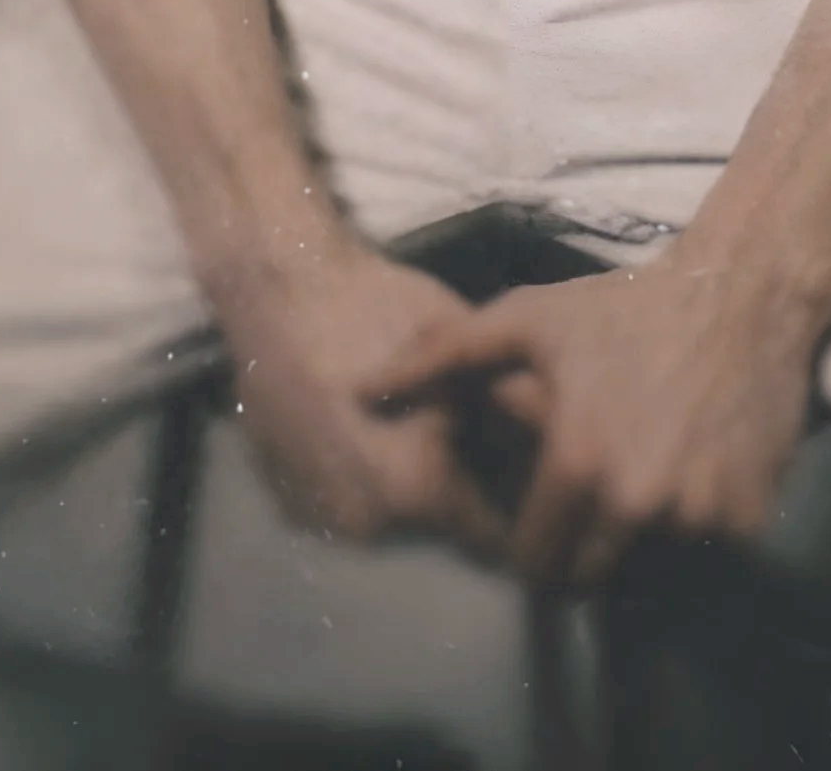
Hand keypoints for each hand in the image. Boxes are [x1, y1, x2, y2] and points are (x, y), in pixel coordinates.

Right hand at [218, 238, 513, 554]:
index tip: (526, 487)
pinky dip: (359, 480)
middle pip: (438, 531)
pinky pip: (344, 506)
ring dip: (405, 490)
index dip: (517, 513)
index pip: (493, 540)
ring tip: (407, 429)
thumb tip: (549, 441)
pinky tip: (359, 429)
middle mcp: (371, 527)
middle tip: (464, 441)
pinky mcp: (286, 503)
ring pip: (389, 521)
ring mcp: (322, 519)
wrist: (281, 289)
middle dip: (457, 495)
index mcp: (421, 492)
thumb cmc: (380, 309)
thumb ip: (505, 412)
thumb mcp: (462, 354)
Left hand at [379, 243, 818, 591]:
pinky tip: (689, 474)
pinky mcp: (749, 517)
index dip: (533, 547)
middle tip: (589, 507)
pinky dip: (697, 529)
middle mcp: (637, 503)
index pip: (537, 563)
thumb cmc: (623, 307)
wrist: (740, 290)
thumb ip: (439, 358)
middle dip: (584, 552)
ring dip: (642, 542)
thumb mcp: (526, 318)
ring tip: (641, 483)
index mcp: (578, 465)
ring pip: (652, 568)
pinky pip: (709, 552)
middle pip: (593, 578)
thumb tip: (363, 390)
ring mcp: (699, 515)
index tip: (541, 520)